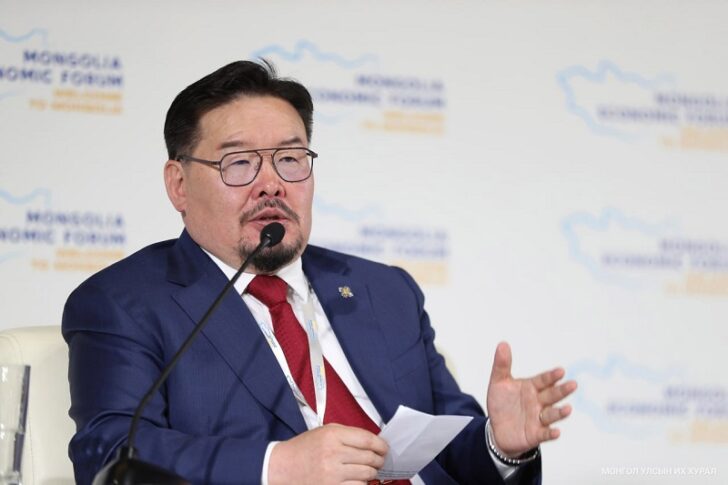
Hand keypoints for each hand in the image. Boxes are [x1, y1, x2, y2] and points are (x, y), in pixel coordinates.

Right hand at [268, 424, 388, 484]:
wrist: (281, 467)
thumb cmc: (304, 448)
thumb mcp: (324, 432)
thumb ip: (348, 434)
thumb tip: (373, 442)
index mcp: (332, 435)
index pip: (367, 440)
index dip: (381, 445)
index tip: (384, 448)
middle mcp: (333, 454)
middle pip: (370, 458)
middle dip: (379, 460)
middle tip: (379, 461)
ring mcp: (332, 474)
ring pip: (367, 474)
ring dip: (371, 473)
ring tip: (368, 471)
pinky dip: (361, 484)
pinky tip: (357, 480)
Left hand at [486, 342, 576, 456]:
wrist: (496, 429)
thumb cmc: (502, 403)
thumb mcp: (499, 382)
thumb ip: (502, 365)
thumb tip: (502, 343)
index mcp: (531, 387)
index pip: (543, 380)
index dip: (551, 376)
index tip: (561, 371)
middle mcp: (538, 402)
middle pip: (552, 395)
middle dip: (562, 390)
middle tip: (573, 384)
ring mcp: (538, 418)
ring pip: (551, 414)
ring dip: (560, 412)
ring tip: (567, 409)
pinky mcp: (535, 434)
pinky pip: (544, 434)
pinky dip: (550, 433)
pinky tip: (556, 432)